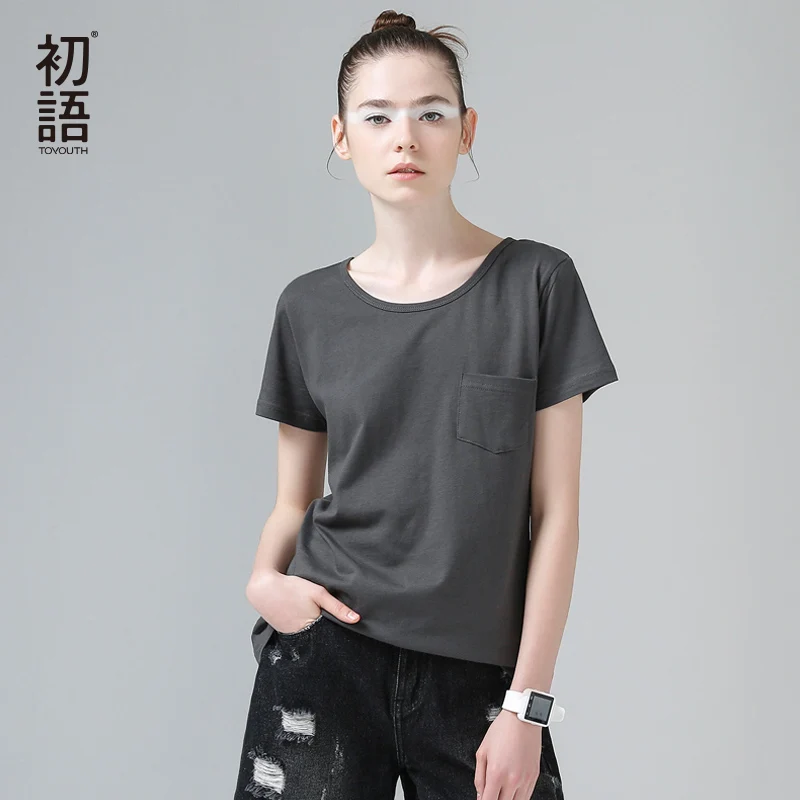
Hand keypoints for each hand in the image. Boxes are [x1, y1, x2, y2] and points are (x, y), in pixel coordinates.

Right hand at [246, 571, 360, 633]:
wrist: (264, 587)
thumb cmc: (291, 587)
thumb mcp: (318, 593)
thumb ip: (337, 607)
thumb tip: (356, 619)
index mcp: (311, 628)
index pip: (330, 637)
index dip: (337, 633)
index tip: (344, 631)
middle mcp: (300, 637)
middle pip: (319, 638)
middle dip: (326, 634)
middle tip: (328, 622)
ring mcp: (290, 636)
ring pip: (308, 637)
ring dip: (313, 631)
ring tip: (315, 620)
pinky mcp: (283, 633)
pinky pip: (298, 634)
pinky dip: (303, 629)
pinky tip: (304, 619)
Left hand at [474, 709, 541, 799]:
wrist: (522, 719)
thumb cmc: (503, 730)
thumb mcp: (482, 751)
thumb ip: (479, 776)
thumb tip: (480, 793)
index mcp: (496, 773)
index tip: (483, 799)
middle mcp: (512, 780)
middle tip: (492, 792)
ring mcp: (525, 780)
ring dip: (507, 799)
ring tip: (501, 791)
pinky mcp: (534, 777)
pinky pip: (527, 796)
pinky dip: (518, 797)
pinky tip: (512, 790)